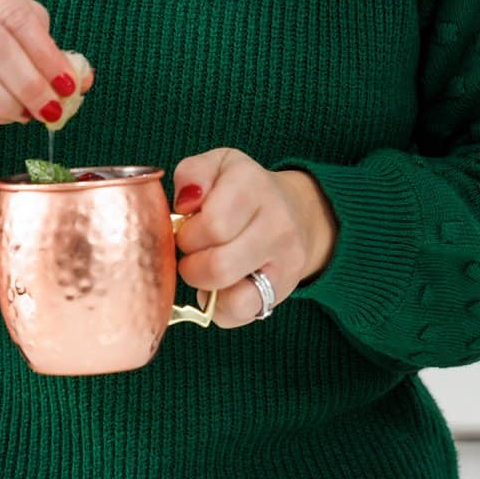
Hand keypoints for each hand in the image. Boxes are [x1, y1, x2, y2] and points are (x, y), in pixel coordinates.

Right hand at [0, 0, 93, 126]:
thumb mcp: (13, 17)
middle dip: (28, 82)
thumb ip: (46, 44)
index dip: (44, 53)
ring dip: (6, 102)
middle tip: (53, 107)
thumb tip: (80, 78)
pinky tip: (6, 116)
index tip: (67, 82)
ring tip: (29, 113)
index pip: (13, 13)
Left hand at [170, 147, 337, 328]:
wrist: (295, 212)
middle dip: (191, 260)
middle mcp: (277, 221)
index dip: (187, 232)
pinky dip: (219, 305)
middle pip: (217, 263)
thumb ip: (191, 175)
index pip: (211, 224)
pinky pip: (239, 311)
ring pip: (229, 293)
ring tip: (205, 266)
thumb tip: (184, 205)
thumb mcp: (216, 167)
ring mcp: (285, 260)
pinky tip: (221, 285)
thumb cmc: (241, 191)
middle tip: (193, 249)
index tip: (188, 226)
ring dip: (203, 284)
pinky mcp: (283, 289)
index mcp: (252, 183)